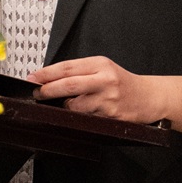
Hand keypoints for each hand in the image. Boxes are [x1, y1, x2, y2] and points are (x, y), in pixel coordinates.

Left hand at [29, 56, 163, 123]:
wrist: (149, 97)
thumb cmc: (122, 83)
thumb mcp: (103, 68)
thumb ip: (79, 72)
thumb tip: (49, 79)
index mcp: (100, 64)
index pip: (67, 67)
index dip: (46, 74)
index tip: (32, 78)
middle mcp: (105, 79)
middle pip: (68, 85)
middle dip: (47, 91)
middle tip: (37, 94)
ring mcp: (108, 99)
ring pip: (75, 106)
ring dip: (66, 107)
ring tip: (74, 103)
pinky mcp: (111, 116)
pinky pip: (86, 118)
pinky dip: (80, 116)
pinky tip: (89, 112)